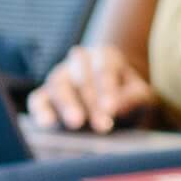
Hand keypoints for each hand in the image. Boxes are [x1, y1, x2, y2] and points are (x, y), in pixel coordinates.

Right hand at [28, 45, 156, 133]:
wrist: (114, 100)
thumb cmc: (129, 96)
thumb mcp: (142, 94)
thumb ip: (134, 98)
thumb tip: (115, 108)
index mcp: (104, 55)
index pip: (104, 68)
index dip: (107, 89)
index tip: (111, 109)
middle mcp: (78, 62)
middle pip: (81, 78)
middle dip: (91, 102)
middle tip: (101, 125)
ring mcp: (59, 77)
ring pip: (58, 86)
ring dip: (67, 105)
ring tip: (75, 124)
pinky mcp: (44, 94)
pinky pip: (38, 100)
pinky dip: (41, 111)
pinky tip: (47, 124)